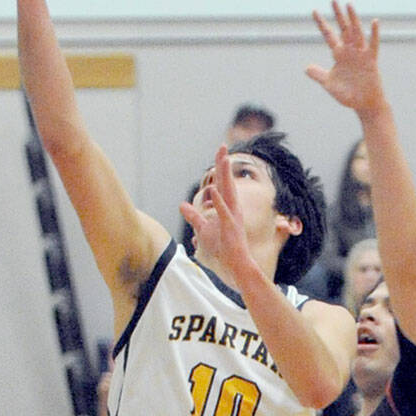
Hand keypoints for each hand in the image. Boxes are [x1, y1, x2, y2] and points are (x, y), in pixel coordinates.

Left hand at [181, 145, 254, 283]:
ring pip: (228, 193)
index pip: (221, 184)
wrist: (233, 269)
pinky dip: (219, 202)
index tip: (220, 151)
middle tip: (222, 146)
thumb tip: (183, 205)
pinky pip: (224, 213)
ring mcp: (232, 219)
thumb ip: (194, 216)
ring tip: (223, 159)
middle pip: (227, 183)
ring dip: (225, 176)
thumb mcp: (202, 230)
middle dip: (224, 164)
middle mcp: (232, 210)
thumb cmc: (221, 251)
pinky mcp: (231, 229)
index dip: (219, 168)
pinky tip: (214, 189)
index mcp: (227, 208)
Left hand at [305, 1, 386, 118]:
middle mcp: (350, 51)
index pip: (329, 35)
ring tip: (349, 4)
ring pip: (356, 32)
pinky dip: (374, 34)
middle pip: (343, 28)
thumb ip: (319, 75)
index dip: (322, 24)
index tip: (314, 11)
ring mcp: (361, 54)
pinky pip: (373, 45)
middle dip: (338, 15)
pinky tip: (374, 22)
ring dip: (353, 18)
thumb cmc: (348, 94)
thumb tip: (306, 68)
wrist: (364, 104)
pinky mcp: (371, 60)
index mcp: (339, 54)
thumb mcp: (330, 84)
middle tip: (333, 0)